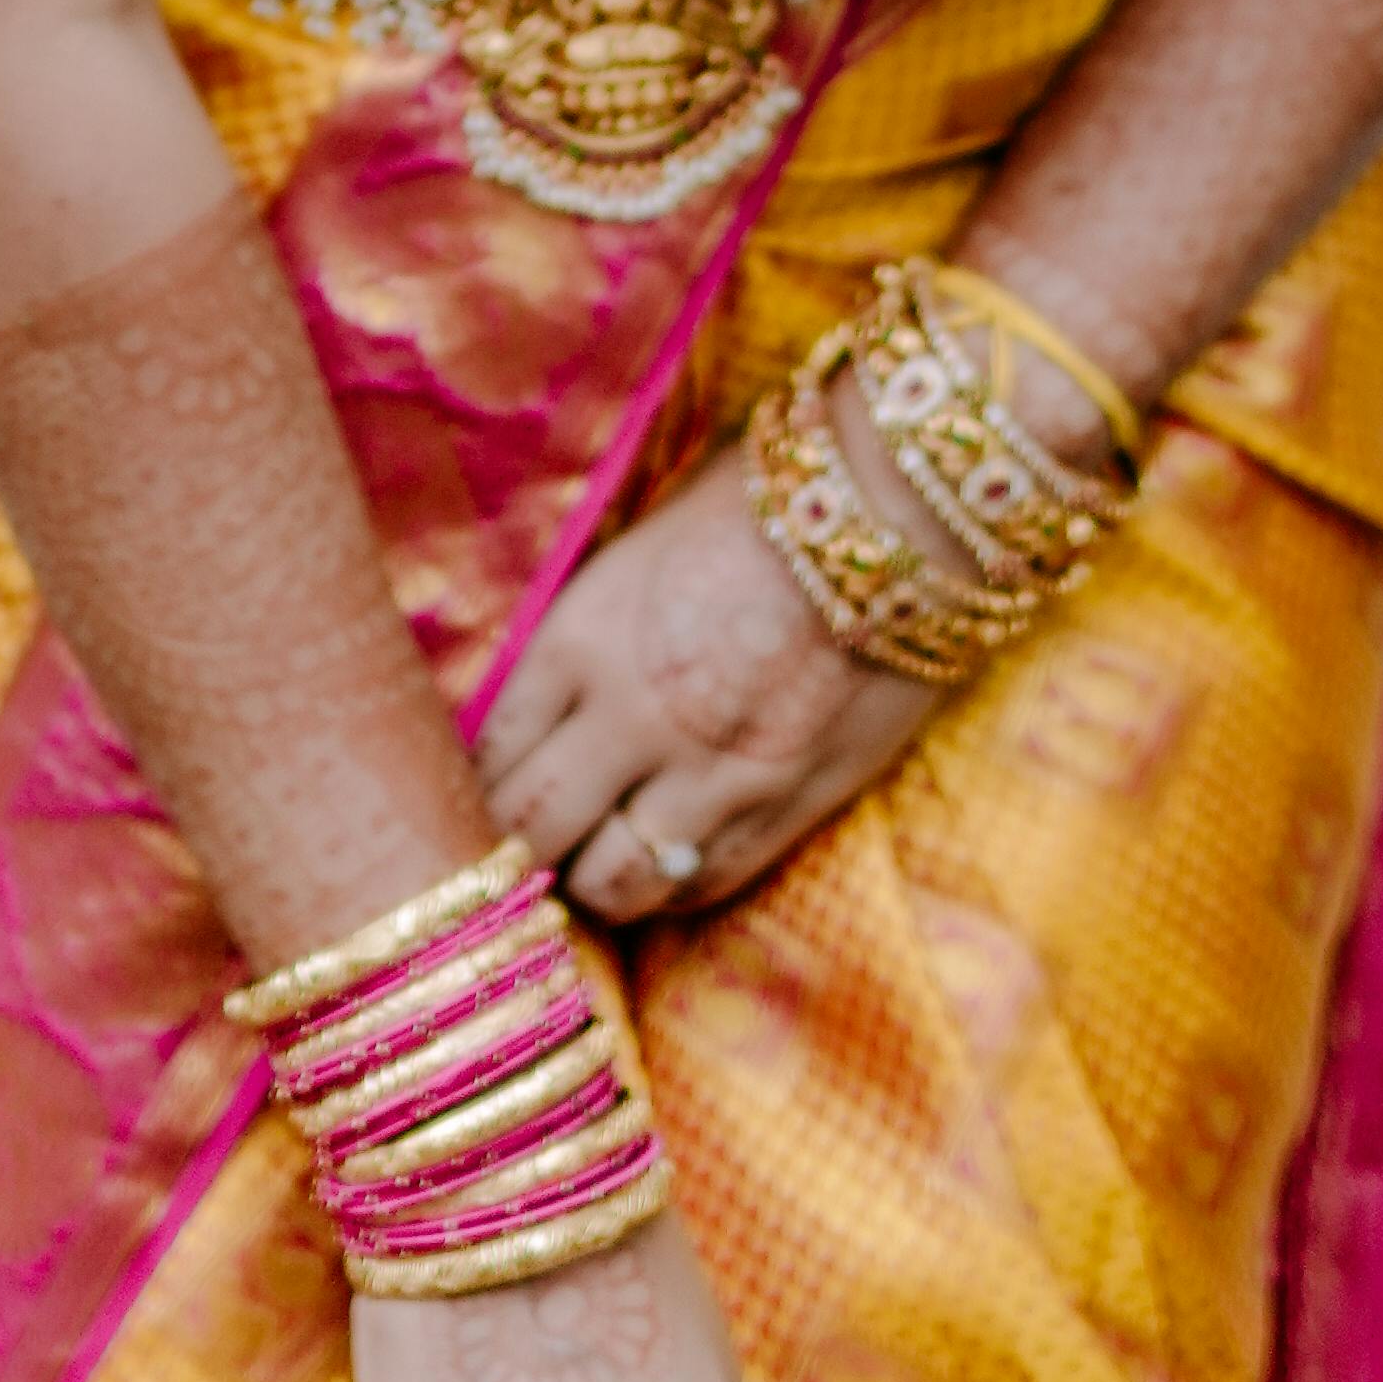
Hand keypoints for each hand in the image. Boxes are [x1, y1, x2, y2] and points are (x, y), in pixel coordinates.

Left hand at [481, 434, 927, 924]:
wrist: (908, 513)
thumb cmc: (770, 494)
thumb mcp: (647, 536)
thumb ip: (590, 615)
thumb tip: (541, 667)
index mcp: (581, 640)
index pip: (484, 751)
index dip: (474, 776)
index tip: (486, 777)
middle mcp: (631, 722)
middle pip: (530, 834)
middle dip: (518, 842)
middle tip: (531, 832)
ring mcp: (711, 778)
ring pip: (612, 885)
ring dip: (595, 876)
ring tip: (602, 848)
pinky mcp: (786, 810)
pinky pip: (701, 886)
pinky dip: (674, 882)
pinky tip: (672, 849)